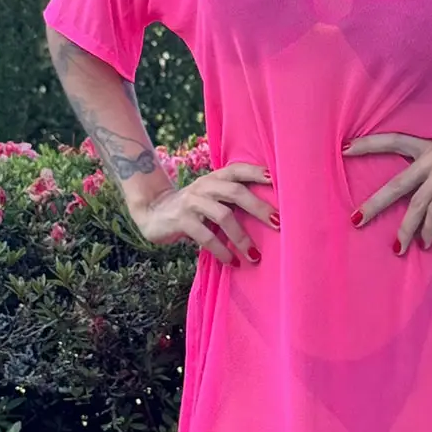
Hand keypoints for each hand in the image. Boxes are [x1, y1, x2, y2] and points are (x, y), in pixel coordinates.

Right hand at [131, 163, 277, 265]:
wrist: (153, 213)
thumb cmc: (193, 207)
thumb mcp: (211, 196)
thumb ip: (232, 197)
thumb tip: (269, 212)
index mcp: (215, 178)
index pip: (238, 170)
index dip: (257, 173)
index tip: (278, 181)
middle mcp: (205, 185)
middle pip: (236, 192)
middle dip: (259, 208)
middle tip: (278, 224)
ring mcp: (192, 202)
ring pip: (223, 216)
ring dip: (241, 237)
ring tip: (255, 256)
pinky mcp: (181, 220)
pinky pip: (206, 236)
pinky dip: (221, 251)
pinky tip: (232, 262)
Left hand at [343, 133, 431, 254]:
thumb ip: (425, 179)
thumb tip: (391, 198)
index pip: (395, 141)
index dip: (370, 145)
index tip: (345, 150)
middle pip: (397, 182)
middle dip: (375, 204)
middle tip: (356, 219)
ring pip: (415, 204)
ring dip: (405, 229)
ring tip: (397, 247)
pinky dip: (427, 231)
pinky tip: (424, 243)